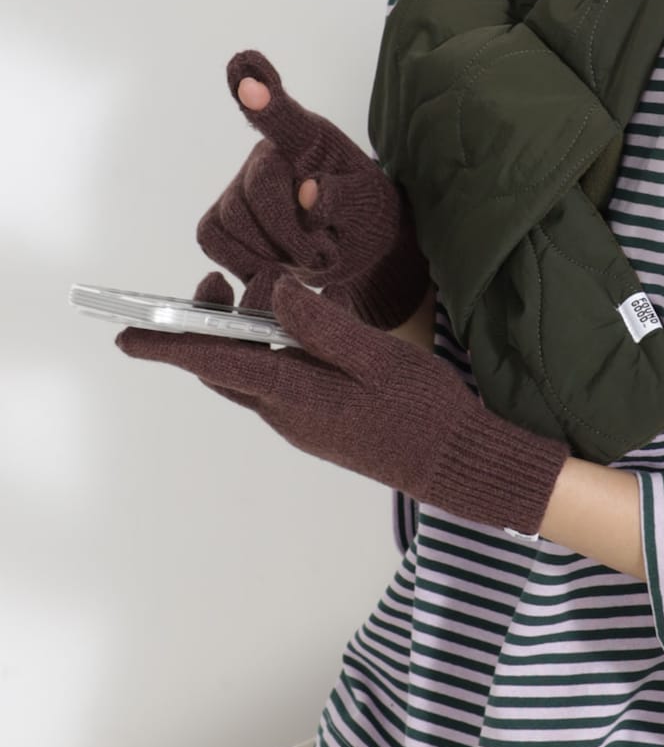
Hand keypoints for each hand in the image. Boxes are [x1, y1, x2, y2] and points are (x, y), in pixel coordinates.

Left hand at [117, 273, 569, 534]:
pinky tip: (292, 327)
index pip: (217, 363)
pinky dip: (266, 351)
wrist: (455, 462)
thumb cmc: (423, 407)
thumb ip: (322, 324)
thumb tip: (271, 291)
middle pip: (223, 370)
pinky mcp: (318, 423)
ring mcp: (301, 422)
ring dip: (239, 337)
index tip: (125, 334)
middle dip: (202, 330)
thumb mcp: (379, 356)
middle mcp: (286, 413)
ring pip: (248, 375)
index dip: (169, 345)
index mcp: (296, 394)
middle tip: (210, 284)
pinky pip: (274, 383)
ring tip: (258, 294)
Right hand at [196, 50, 428, 328]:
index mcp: (311, 140)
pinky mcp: (220, 216)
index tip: (244, 69)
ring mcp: (238, 183)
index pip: (284, 117)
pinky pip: (213, 239)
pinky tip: (273, 261)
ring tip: (304, 254)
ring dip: (271, 253)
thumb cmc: (363, 213)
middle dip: (290, 235)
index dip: (264, 96)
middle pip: (257, 191)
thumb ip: (346, 198)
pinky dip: (243, 260)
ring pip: (232, 220)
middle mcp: (267, 152)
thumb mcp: (371, 204)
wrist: (354, 247)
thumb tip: (309, 194)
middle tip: (324, 252)